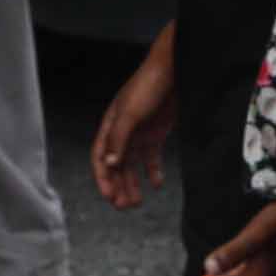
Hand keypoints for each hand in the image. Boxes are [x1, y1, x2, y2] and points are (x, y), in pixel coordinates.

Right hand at [87, 29, 179, 211]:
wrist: (175, 69)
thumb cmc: (149, 85)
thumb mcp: (130, 113)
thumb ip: (119, 139)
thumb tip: (110, 164)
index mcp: (110, 125)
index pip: (101, 157)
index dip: (103, 178)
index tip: (109, 197)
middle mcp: (122, 132)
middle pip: (116, 165)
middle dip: (118, 186)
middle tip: (123, 206)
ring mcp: (139, 133)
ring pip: (132, 165)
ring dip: (133, 183)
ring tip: (137, 202)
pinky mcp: (156, 133)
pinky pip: (151, 158)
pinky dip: (153, 171)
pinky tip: (157, 184)